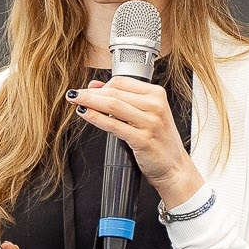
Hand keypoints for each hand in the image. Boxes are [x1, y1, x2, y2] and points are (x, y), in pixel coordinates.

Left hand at [67, 77, 204, 206]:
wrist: (174, 168)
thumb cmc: (159, 141)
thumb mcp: (146, 114)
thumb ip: (123, 98)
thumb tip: (95, 86)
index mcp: (157, 94)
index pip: (122, 81)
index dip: (101, 85)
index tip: (88, 90)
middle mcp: (155, 106)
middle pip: (115, 91)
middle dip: (90, 93)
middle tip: (74, 94)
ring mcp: (150, 122)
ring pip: (112, 105)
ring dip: (89, 101)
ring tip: (75, 101)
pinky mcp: (143, 139)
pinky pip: (113, 125)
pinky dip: (96, 117)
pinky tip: (85, 114)